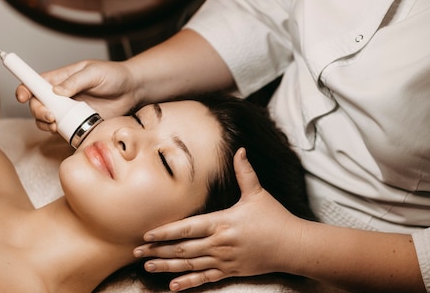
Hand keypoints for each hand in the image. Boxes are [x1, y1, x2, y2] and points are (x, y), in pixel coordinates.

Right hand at [15, 59, 138, 131]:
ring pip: (46, 120)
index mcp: (61, 78)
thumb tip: (57, 91)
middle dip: (38, 111)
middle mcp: (61, 95)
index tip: (22, 97)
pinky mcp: (78, 123)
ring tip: (56, 124)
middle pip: (37, 104)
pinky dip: (59, 133)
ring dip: (46, 124)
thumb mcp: (95, 72)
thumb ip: (76, 81)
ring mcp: (69, 110)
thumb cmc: (115, 75)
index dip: (25, 89)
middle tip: (50, 115)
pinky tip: (65, 131)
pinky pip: (62, 131)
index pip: (35, 83)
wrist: (133, 90)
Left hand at [133, 148, 303, 291]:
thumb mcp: (258, 193)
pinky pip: (205, 279)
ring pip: (189, 265)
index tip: (147, 235)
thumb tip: (240, 150)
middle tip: (137, 252)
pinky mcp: (231, 271)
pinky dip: (188, 283)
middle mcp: (219, 243)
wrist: (292, 246)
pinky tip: (173, 287)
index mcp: (222, 222)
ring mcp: (224, 260)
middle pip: (183, 249)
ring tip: (148, 267)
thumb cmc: (275, 218)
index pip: (187, 228)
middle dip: (158, 250)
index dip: (165, 232)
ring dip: (167, 267)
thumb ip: (245, 172)